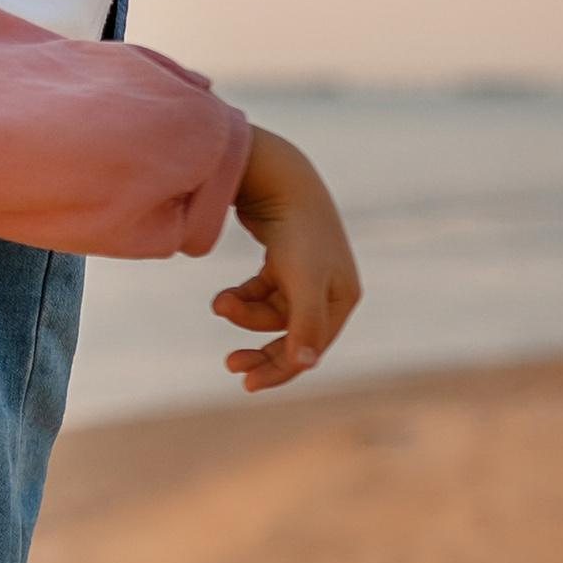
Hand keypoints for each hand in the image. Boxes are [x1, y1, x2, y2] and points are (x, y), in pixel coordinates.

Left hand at [214, 127, 362, 392]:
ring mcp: (305, 275)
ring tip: (220, 302)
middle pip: (291, 337)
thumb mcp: (303, 279)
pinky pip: (260, 293)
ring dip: (242, 313)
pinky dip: (241, 297)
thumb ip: (305, 324)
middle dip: (261, 351)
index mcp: (343, 298)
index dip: (280, 369)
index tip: (246, 384)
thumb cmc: (296, 231)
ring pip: (270, 314)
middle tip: (230, 365)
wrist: (278, 178)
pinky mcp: (281, 261)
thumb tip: (305, 365)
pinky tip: (224, 296)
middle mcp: (329, 289)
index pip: (311, 348)